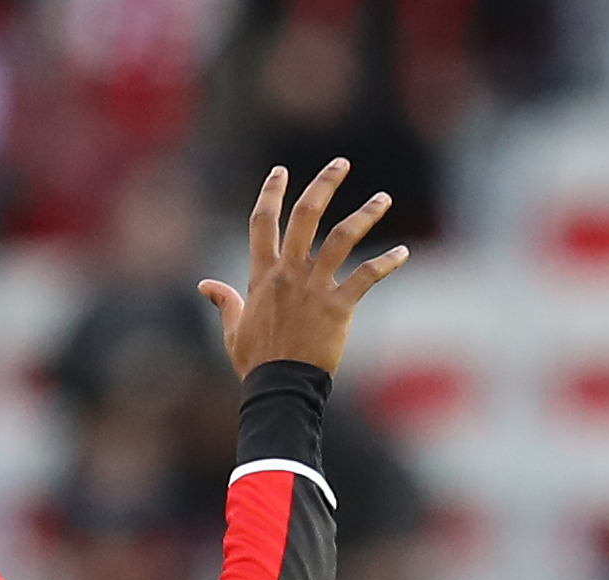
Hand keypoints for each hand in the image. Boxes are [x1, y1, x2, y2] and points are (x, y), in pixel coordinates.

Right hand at [199, 161, 407, 377]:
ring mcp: (314, 287)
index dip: (271, 193)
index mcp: (263, 275)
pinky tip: (403, 253)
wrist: (279, 388)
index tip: (281, 171)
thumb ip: (224, 301)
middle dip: (324, 184)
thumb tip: (205, 286)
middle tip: (342, 163)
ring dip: (365, 214)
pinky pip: (366, 276)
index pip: (263, 223)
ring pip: (342, 237)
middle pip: (305, 215)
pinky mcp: (338, 306)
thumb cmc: (256, 363)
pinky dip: (387, 263)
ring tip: (383, 199)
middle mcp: (289, 273)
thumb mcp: (232, 330)